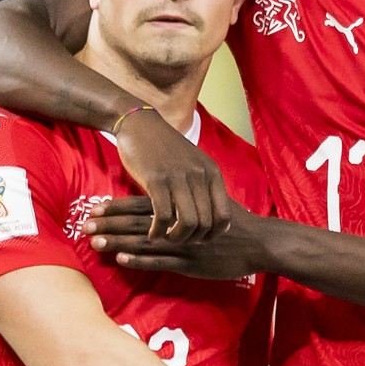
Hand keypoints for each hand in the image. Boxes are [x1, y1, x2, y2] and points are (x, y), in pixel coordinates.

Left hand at [86, 195, 266, 278]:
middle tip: (82, 225)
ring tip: (93, 241)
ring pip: (145, 241)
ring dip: (117, 241)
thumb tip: (161, 197)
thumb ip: (183, 201)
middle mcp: (179, 223)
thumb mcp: (207, 202)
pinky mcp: (192, 263)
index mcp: (181, 206)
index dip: (116, 206)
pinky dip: (141, 260)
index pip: (141, 203)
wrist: (259, 241)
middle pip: (137, 222)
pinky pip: (162, 262)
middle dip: (109, 224)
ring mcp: (184, 244)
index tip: (93, 207)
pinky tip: (121, 260)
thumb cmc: (232, 222)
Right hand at [113, 108, 231, 241]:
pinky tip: (152, 232)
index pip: (224, 216)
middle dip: (192, 239)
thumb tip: (219, 218)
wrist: (140, 124)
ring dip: (176, 239)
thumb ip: (206, 186)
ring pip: (187, 224)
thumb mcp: (194, 163)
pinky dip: (158, 231)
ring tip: (166, 238)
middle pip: (206, 224)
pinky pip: (163, 217)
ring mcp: (179, 178)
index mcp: (212, 173)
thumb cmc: (167, 148)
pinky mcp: (156, 180)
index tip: (198, 238)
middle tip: (179, 240)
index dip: (213, 235)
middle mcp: (199, 176)